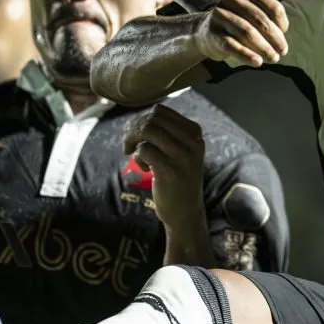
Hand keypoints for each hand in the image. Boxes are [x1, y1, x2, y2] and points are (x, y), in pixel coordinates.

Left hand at [123, 104, 204, 227]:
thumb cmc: (178, 179)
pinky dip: (138, 157)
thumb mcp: (181, 152)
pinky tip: (145, 168)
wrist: (186, 212)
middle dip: (134, 129)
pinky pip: (144, 150)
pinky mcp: (170, 171)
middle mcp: (192, 143)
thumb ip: (166, 134)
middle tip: (128, 144)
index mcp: (195, 134)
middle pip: (152, 119)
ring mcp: (183, 157)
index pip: (161, 111)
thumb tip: (139, 119)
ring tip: (132, 153)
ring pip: (148, 131)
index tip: (137, 135)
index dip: (142, 119)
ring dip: (133, 140)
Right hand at [194, 0, 288, 67]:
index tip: (284, 35)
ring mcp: (220, 15)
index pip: (272, 7)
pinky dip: (246, 55)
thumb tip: (281, 41)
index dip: (282, 23)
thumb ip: (268, 21)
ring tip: (273, 58)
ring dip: (264, 48)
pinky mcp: (213, 33)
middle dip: (275, 38)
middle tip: (282, 52)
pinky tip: (257, 62)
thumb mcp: (253, 15)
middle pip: (260, 20)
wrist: (206, 32)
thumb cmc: (237, 23)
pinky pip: (232, 45)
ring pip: (247, 32)